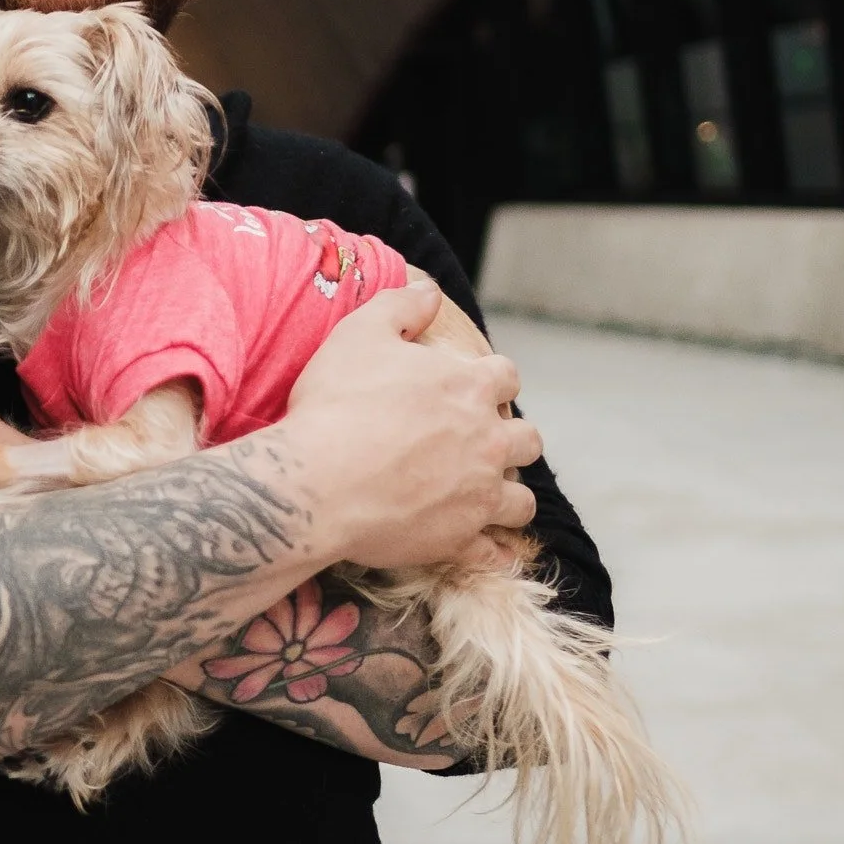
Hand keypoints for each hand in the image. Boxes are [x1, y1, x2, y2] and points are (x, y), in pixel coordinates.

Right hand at [278, 280, 540, 572]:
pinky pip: (494, 551)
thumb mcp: (360, 334)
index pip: (507, 377)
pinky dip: (492, 550)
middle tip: (481, 444)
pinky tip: (484, 548)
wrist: (315, 483)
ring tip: (485, 496)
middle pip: (528, 439)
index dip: (492, 381)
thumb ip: (401, 307)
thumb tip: (428, 291)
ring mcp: (478, 494)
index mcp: (470, 387)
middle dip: (512, 439)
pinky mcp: (461, 539)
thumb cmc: (335, 405)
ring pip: (521, 499)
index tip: (474, 389)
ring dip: (509, 494)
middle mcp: (487, 440)